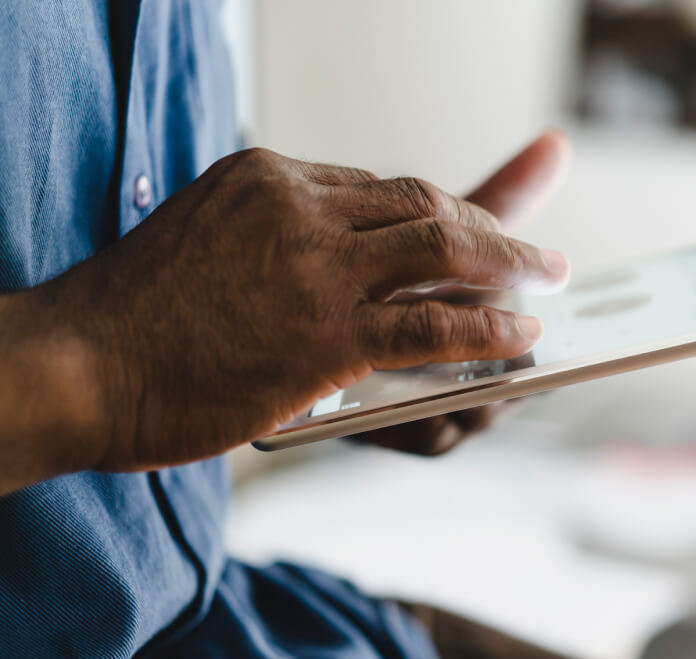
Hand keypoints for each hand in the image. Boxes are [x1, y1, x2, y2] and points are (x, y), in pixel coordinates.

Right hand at [4, 144, 569, 482]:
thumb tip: (352, 261)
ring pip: (444, 254)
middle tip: (539, 256)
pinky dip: (488, 330)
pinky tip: (522, 335)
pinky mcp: (323, 338)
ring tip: (549, 283)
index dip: (445, 215)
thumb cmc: (135, 317)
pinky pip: (432, 329)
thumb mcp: (210, 243)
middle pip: (427, 207)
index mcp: (270, 178)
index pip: (385, 189)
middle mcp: (299, 207)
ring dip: (511, 267)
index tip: (481, 231)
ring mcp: (314, 270)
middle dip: (494, 231)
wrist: (70, 366)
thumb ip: (281, 242)